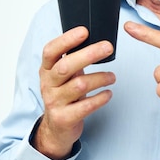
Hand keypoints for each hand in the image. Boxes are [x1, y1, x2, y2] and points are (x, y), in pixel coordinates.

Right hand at [34, 26, 115, 159]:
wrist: (56, 128)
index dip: (66, 40)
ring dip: (100, 78)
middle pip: (66, 66)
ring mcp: (54, 102)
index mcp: (47, 70)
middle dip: (89, 55)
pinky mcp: (64, 118)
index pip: (51, 51)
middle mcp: (48, 85)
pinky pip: (86, 106)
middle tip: (107, 48)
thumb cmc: (64, 95)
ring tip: (112, 77)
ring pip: (79, 86)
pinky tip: (108, 93)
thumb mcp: (63, 76)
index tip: (84, 31)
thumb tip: (95, 39)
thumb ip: (73, 59)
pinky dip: (100, 98)